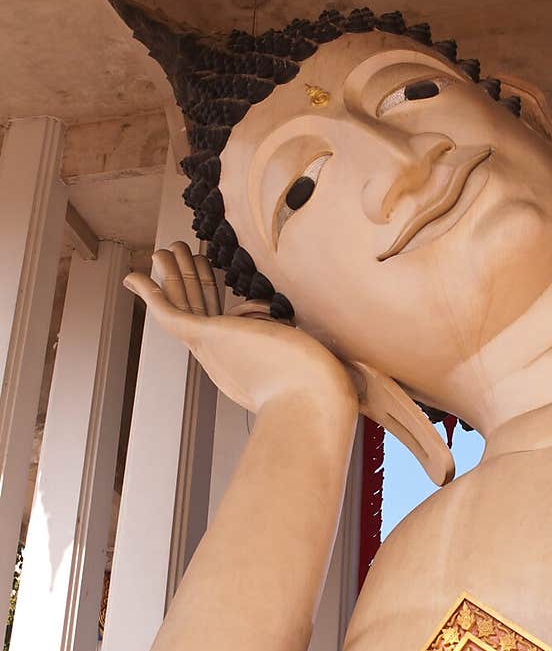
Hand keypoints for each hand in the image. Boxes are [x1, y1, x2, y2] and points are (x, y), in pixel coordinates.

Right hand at [124, 243, 355, 414]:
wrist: (314, 403)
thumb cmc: (318, 383)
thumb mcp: (301, 346)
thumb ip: (282, 329)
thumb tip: (267, 312)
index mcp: (240, 360)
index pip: (220, 317)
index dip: (211, 289)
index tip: (212, 268)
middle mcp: (221, 355)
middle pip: (198, 305)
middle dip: (189, 275)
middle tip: (182, 249)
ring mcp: (212, 347)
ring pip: (183, 302)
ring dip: (172, 273)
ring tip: (165, 247)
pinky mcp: (207, 337)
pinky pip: (169, 312)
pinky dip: (149, 293)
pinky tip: (132, 276)